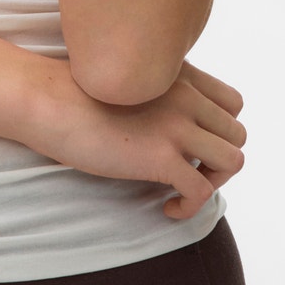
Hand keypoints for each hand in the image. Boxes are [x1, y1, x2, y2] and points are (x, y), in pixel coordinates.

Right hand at [24, 58, 247, 221]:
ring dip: (213, 182)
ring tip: (182, 189)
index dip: (221, 129)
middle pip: (237, 134)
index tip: (195, 145)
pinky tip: (166, 208)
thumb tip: (165, 126)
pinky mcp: (160, 157)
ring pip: (232, 160)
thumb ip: (157, 92)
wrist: (47, 100)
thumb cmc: (74, 92)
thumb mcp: (129, 79)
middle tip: (187, 173)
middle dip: (217, 160)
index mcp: (180, 75)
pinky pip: (201, 191)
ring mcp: (176, 126)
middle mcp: (186, 97)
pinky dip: (191, 207)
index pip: (233, 103)